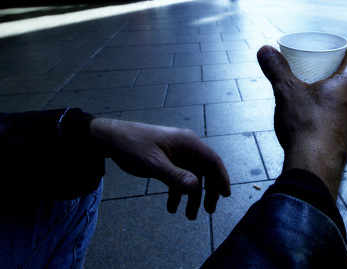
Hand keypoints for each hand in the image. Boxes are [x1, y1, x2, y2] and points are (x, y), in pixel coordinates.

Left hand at [90, 119, 230, 219]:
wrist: (111, 138)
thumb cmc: (133, 146)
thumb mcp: (153, 163)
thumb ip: (175, 176)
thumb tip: (197, 188)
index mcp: (188, 143)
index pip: (212, 160)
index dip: (222, 178)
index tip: (226, 196)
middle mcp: (186, 147)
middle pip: (206, 170)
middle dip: (208, 191)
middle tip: (208, 211)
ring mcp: (177, 153)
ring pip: (192, 176)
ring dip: (192, 195)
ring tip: (189, 216)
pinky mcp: (167, 159)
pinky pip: (179, 177)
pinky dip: (177, 192)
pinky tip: (171, 207)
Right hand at [257, 46, 346, 199]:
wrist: (314, 168)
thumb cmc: (305, 125)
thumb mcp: (287, 91)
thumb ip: (276, 69)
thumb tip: (264, 49)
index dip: (343, 49)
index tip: (327, 50)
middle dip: (333, 70)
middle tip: (314, 68)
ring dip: (332, 92)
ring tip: (311, 92)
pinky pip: (342, 115)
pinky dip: (330, 109)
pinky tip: (313, 116)